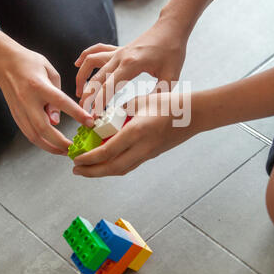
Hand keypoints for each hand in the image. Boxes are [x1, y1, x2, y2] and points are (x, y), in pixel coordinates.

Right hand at [0, 46, 93, 153]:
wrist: (4, 62)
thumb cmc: (30, 63)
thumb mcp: (50, 72)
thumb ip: (57, 96)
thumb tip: (57, 120)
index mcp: (39, 86)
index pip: (61, 102)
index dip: (76, 114)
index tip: (89, 122)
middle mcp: (28, 100)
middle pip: (44, 127)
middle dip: (60, 142)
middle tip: (74, 148)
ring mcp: (20, 110)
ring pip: (34, 136)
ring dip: (50, 147)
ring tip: (65, 152)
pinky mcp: (16, 115)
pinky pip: (28, 134)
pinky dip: (41, 143)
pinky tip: (51, 146)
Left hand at [73, 92, 197, 176]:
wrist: (196, 114)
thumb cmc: (170, 104)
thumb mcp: (140, 101)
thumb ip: (121, 111)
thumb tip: (106, 120)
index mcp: (137, 131)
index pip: (107, 151)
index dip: (89, 158)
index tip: (76, 159)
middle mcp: (142, 147)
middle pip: (113, 168)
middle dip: (92, 172)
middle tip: (77, 170)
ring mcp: (149, 153)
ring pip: (122, 169)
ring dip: (103, 172)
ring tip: (88, 169)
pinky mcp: (153, 154)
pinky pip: (130, 164)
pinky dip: (115, 166)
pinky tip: (108, 161)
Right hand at [75, 19, 186, 113]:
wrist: (171, 28)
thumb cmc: (172, 50)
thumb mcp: (171, 76)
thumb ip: (159, 94)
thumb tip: (150, 110)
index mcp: (131, 64)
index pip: (109, 86)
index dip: (99, 102)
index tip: (94, 115)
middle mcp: (120, 57)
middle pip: (97, 78)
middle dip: (88, 96)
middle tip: (83, 112)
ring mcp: (118, 52)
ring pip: (91, 62)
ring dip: (82, 77)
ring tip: (79, 93)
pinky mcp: (118, 49)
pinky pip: (96, 51)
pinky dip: (85, 57)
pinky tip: (77, 64)